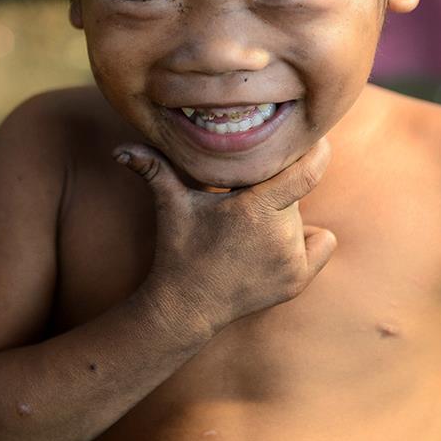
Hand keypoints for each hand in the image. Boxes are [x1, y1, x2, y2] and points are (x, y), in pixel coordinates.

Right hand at [112, 141, 335, 333]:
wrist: (185, 307)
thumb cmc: (178, 248)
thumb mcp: (169, 204)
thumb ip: (152, 168)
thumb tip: (119, 149)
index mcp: (255, 210)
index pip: (307, 171)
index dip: (315, 150)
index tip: (313, 133)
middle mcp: (280, 236)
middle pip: (294, 192)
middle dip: (275, 188)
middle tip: (246, 197)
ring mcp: (292, 262)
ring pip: (302, 215)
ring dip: (284, 213)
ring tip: (250, 227)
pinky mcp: (298, 280)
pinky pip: (321, 241)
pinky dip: (307, 238)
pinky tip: (276, 242)